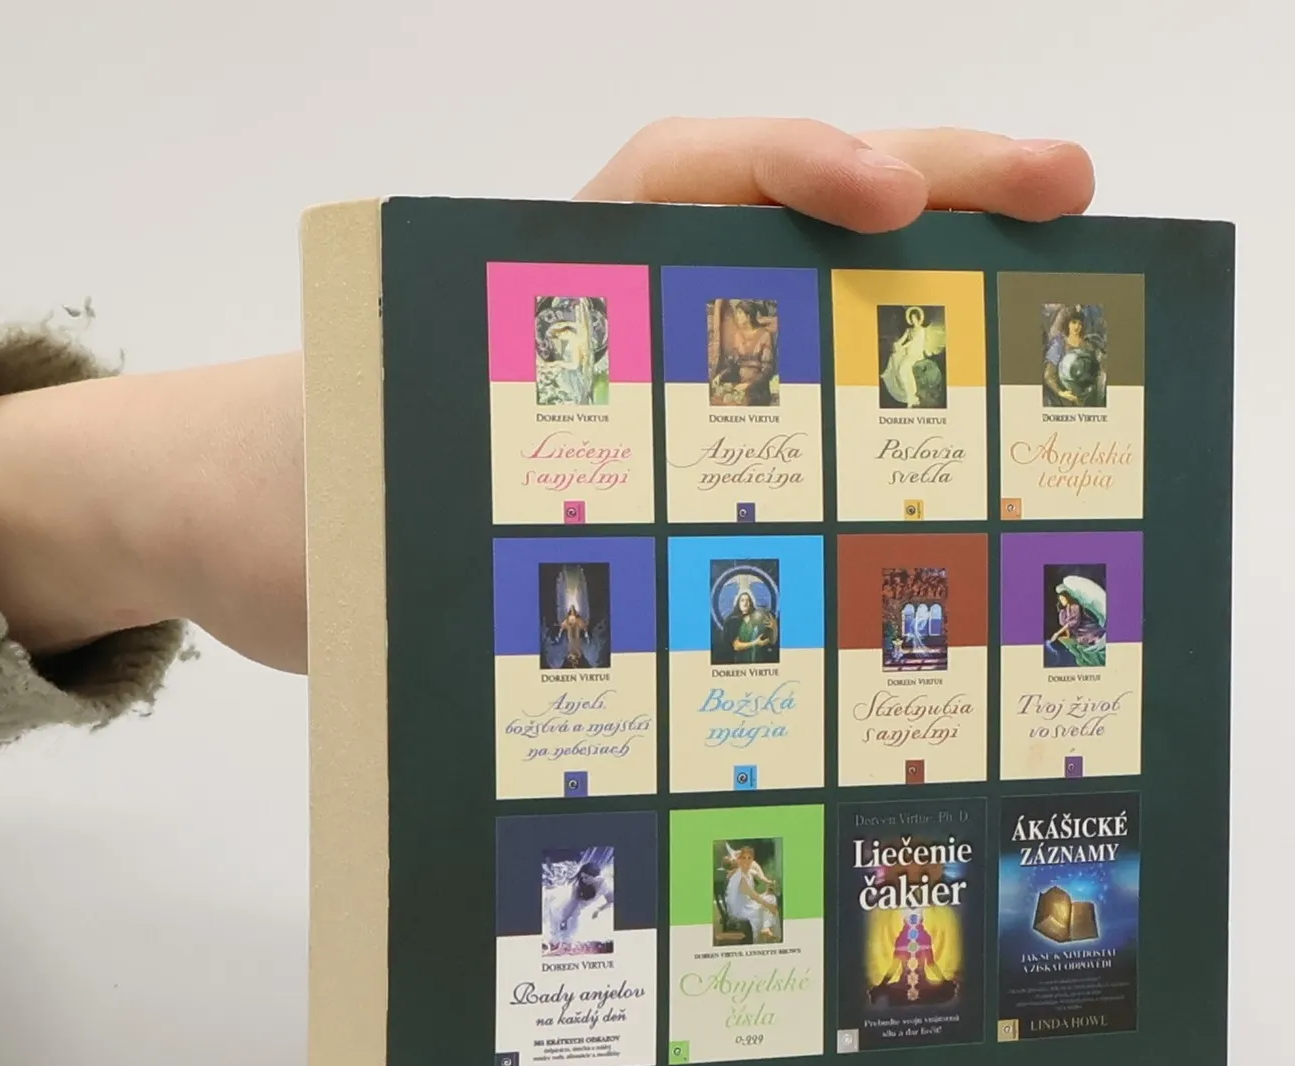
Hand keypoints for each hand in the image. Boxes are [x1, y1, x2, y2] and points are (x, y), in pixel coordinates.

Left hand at [0, 121, 1092, 675]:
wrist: (222, 526)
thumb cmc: (275, 504)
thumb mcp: (335, 516)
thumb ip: (433, 547)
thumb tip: (576, 663)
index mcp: (531, 291)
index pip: (675, 182)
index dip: (788, 174)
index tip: (886, 212)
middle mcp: (607, 316)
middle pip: (782, 219)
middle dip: (933, 194)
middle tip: (1072, 194)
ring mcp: (642, 381)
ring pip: (802, 314)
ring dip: (924, 313)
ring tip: (1057, 328)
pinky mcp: (653, 453)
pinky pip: (778, 413)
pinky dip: (870, 420)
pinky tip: (949, 464)